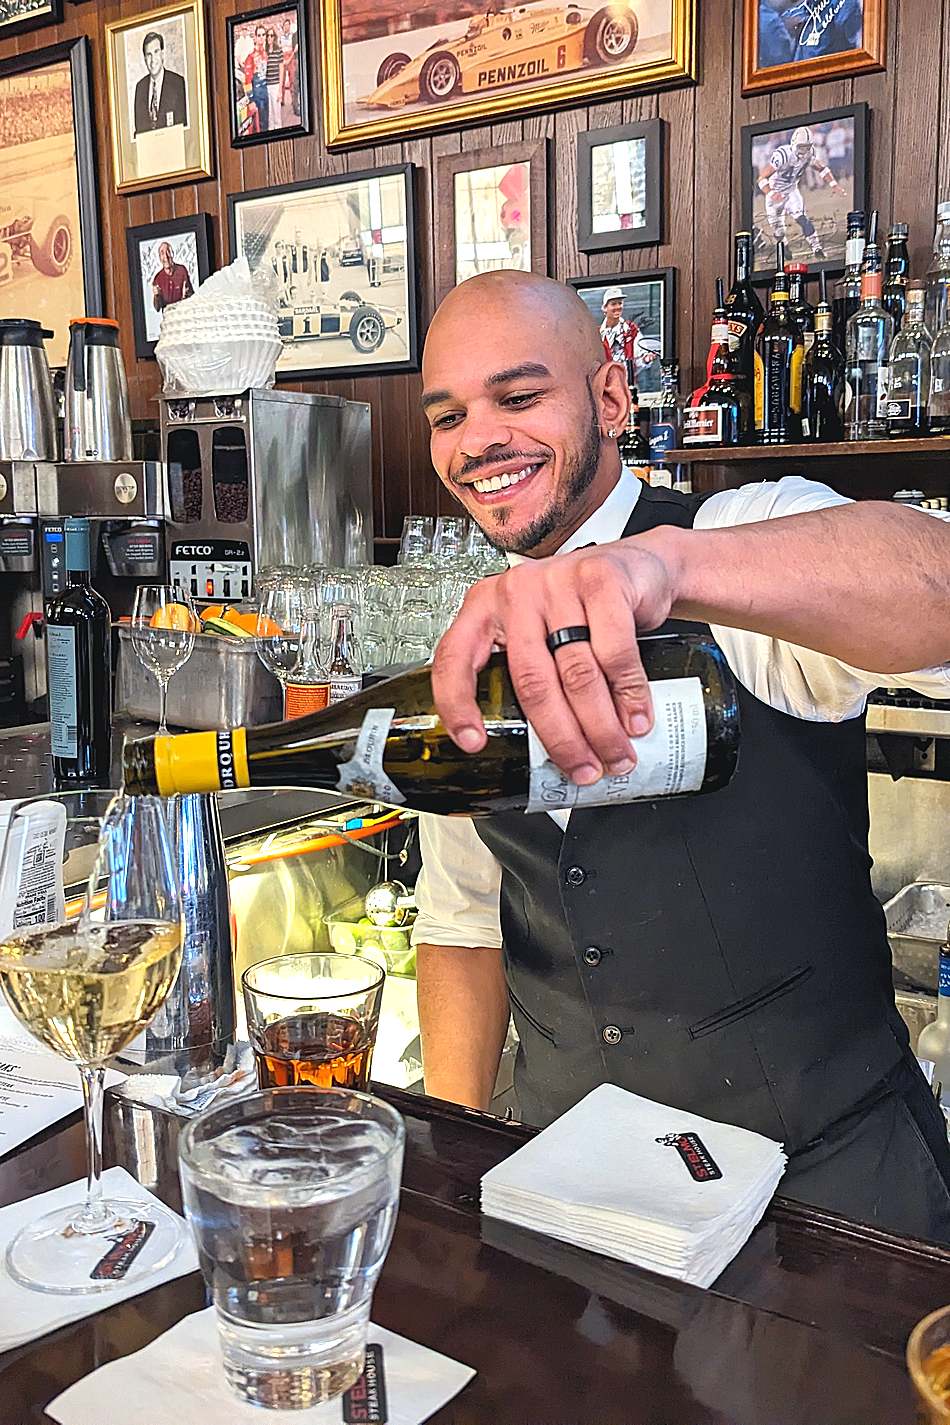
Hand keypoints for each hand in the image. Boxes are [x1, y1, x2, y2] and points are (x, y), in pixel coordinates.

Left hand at [432, 538, 678, 784]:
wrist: (638, 569)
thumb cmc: (583, 611)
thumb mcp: (541, 635)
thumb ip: (530, 676)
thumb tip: (539, 751)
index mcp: (485, 609)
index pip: (454, 659)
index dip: (459, 705)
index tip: (475, 743)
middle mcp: (516, 593)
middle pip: (531, 682)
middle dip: (560, 737)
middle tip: (582, 769)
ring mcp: (557, 582)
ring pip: (576, 674)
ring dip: (600, 725)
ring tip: (615, 754)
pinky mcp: (601, 580)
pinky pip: (615, 653)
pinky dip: (629, 694)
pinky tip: (636, 718)